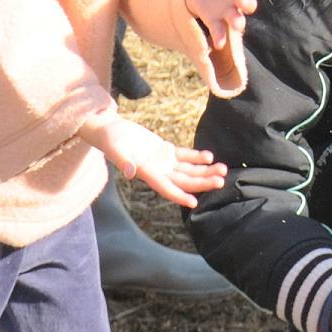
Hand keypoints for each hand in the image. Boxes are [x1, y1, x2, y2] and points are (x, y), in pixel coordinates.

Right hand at [83, 112, 226, 207]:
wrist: (109, 129)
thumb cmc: (110, 140)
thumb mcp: (115, 149)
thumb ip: (123, 161)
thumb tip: (128, 172)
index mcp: (146, 173)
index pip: (166, 188)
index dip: (179, 196)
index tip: (194, 202)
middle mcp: (157, 171)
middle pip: (184, 180)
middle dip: (202, 181)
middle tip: (221, 181)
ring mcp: (162, 161)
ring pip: (188, 169)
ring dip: (205, 170)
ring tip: (223, 169)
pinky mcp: (165, 150)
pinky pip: (184, 156)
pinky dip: (196, 157)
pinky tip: (209, 156)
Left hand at [183, 0, 258, 54]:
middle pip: (248, 4)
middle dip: (247, 4)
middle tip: (243, 2)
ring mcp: (227, 11)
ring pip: (237, 20)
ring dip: (238, 22)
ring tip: (236, 24)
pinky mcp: (214, 21)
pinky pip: (219, 31)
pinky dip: (220, 37)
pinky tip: (217, 42)